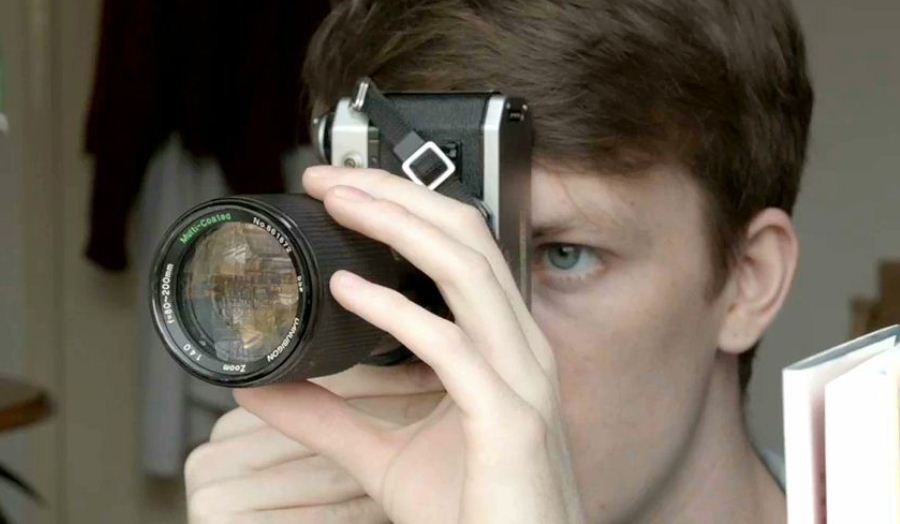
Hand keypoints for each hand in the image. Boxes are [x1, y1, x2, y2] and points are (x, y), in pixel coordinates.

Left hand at [235, 166, 586, 522]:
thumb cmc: (472, 512)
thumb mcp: (383, 456)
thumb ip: (329, 418)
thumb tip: (261, 391)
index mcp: (500, 346)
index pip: (462, 246)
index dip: (405, 205)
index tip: (341, 189)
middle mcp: (519, 349)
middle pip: (467, 236)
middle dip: (397, 194)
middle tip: (329, 177)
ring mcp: (521, 380)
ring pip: (468, 270)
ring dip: (399, 225)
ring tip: (339, 204)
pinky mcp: (509, 420)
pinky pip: (451, 348)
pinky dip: (395, 312)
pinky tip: (346, 291)